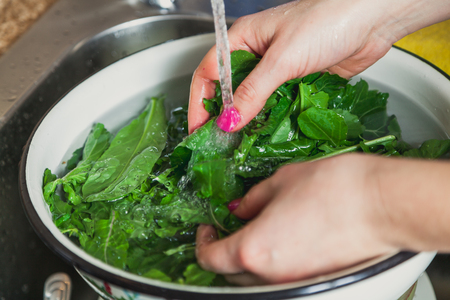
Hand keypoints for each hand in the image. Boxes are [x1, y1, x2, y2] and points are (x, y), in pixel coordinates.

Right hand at [188, 0, 449, 132]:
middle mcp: (258, 56)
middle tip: (220, 145)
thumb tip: (230, 121)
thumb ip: (254, 91)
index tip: (199, 130)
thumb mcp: (283, 57)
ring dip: (250, 123)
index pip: (210, 74)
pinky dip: (273, 121)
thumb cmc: (328, 18)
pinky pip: (278, 107)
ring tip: (243, 147)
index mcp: (244, 40)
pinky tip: (271, 136)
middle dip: (224, 117)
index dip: (201, 103)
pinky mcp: (298, 83)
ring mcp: (279, 72)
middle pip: (230, 92)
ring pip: (255, 102)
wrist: (374, 16)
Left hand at [196, 154, 398, 284]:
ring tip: (255, 231)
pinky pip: (279, 277)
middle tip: (228, 227)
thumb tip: (240, 208)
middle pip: (229, 272)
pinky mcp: (314, 281)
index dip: (202, 241)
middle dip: (223, 250)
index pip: (210, 257)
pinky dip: (270, 263)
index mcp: (253, 250)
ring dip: (246, 259)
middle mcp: (270, 275)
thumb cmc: (336, 190)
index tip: (207, 226)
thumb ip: (253, 200)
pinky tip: (280, 240)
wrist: (383, 205)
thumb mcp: (281, 182)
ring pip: (253, 279)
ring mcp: (294, 282)